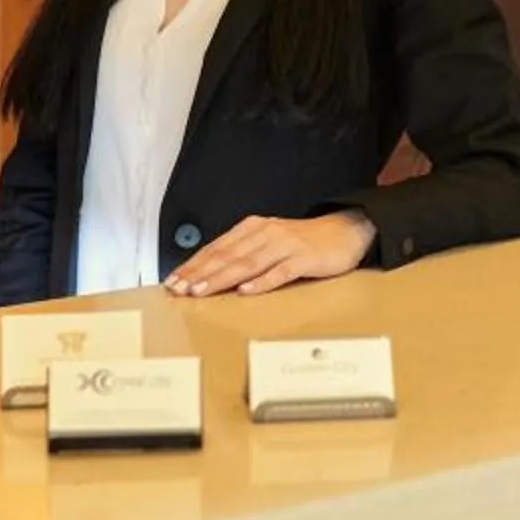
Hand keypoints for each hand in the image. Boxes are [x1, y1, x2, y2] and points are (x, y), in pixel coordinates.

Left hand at [165, 212, 376, 297]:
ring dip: (222, 278)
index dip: (193, 264)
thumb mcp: (269, 242)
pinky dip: (262, 281)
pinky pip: (281, 271)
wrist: (346, 230)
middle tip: (179, 288)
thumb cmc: (303, 242)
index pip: (217, 248)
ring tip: (202, 291)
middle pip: (227, 255)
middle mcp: (266, 233)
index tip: (173, 280)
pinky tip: (247, 291)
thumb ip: (244, 254)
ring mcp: (286, 245)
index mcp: (253, 229)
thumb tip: (210, 274)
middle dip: (200, 273)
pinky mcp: (304, 258)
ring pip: (248, 263)